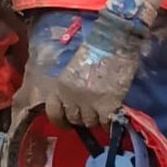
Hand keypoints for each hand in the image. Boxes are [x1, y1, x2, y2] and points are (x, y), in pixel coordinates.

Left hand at [40, 9, 145, 127]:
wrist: (113, 42)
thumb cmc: (93, 52)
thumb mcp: (73, 71)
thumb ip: (70, 88)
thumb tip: (73, 106)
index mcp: (61, 85)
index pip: (53, 113)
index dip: (60, 120)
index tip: (68, 122)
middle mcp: (71, 96)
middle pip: (74, 119)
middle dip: (81, 117)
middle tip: (91, 110)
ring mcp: (88, 102)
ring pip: (90, 123)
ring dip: (96, 119)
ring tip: (103, 108)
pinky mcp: (107, 105)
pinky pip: (106, 124)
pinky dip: (109, 121)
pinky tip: (112, 112)